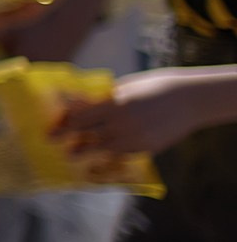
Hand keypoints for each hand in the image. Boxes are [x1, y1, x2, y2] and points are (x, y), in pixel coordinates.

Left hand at [53, 68, 201, 156]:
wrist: (189, 99)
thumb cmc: (153, 87)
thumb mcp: (124, 87)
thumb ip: (103, 98)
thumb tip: (79, 104)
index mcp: (114, 104)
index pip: (81, 117)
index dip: (65, 124)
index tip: (51, 129)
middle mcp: (122, 123)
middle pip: (89, 134)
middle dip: (70, 140)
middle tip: (53, 143)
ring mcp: (136, 138)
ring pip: (104, 148)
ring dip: (87, 151)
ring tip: (73, 154)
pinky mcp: (147, 148)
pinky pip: (123, 153)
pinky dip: (110, 153)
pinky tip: (101, 154)